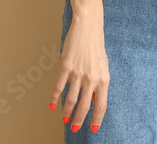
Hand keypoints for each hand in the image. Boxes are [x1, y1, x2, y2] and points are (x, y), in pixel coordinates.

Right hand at [51, 15, 108, 132]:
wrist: (88, 27)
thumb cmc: (96, 47)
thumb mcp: (103, 67)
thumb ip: (99, 84)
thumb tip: (94, 101)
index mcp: (104, 79)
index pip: (101, 105)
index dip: (96, 119)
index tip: (92, 128)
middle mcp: (91, 78)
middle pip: (85, 106)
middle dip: (79, 120)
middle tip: (74, 128)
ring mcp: (78, 73)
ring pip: (71, 99)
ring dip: (67, 112)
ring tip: (64, 119)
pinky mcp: (66, 67)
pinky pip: (59, 87)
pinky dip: (55, 98)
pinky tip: (52, 105)